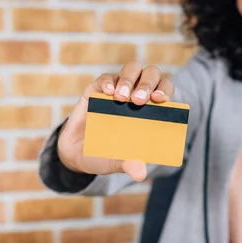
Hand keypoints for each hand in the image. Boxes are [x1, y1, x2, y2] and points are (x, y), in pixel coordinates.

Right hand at [57, 61, 173, 181]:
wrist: (76, 154)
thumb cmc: (104, 155)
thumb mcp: (117, 162)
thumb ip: (128, 164)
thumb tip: (140, 173)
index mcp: (149, 110)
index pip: (164, 91)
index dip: (165, 91)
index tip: (160, 100)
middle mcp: (136, 95)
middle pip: (151, 74)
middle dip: (147, 84)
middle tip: (139, 101)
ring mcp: (117, 90)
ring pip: (131, 69)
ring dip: (129, 80)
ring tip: (122, 98)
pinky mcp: (96, 90)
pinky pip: (106, 78)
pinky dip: (108, 82)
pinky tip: (108, 93)